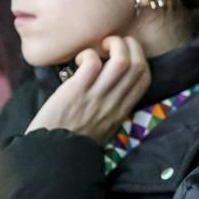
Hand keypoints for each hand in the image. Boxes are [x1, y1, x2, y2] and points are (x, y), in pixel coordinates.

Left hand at [25, 36, 150, 143]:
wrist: (53, 154)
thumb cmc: (74, 140)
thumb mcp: (104, 127)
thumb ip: (112, 108)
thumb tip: (112, 87)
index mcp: (122, 110)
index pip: (145, 77)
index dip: (140, 58)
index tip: (125, 53)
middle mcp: (114, 102)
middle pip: (137, 64)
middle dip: (128, 45)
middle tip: (110, 45)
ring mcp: (97, 96)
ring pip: (121, 60)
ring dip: (112, 44)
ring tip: (98, 47)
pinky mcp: (76, 91)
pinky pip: (92, 62)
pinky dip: (88, 54)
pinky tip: (79, 61)